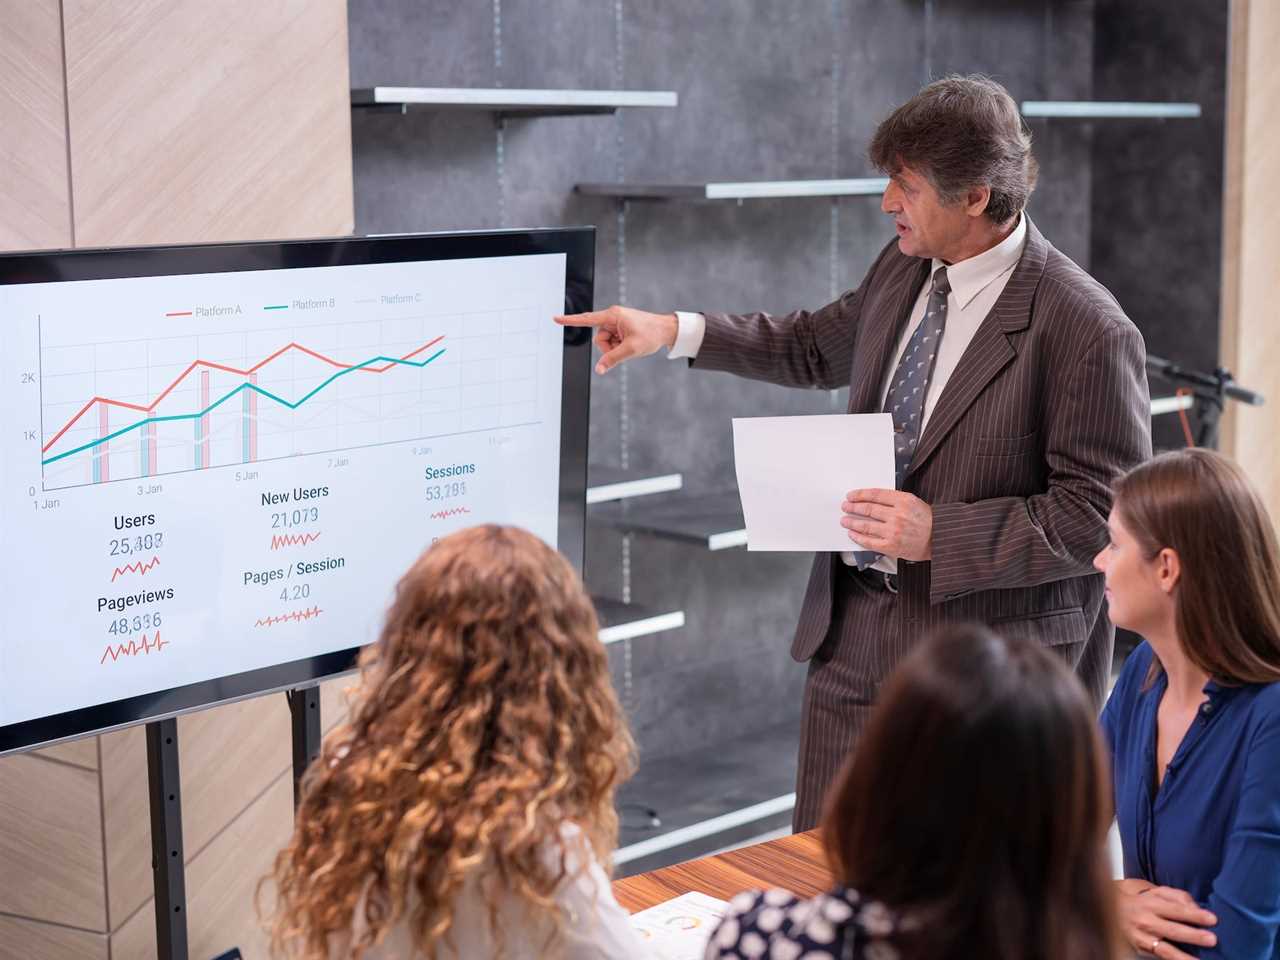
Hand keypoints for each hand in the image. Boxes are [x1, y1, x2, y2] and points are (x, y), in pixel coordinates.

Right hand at [554, 305, 677, 373]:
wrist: (666, 330)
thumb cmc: (651, 334)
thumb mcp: (631, 349)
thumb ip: (613, 359)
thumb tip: (599, 369)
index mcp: (613, 316)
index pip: (587, 320)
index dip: (570, 321)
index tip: (556, 319)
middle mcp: (612, 317)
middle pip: (599, 339)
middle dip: (609, 348)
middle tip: (625, 347)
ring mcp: (616, 323)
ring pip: (605, 342)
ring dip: (615, 348)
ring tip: (630, 344)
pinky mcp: (619, 329)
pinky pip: (612, 342)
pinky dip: (619, 346)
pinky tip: (631, 343)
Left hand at [841, 489, 932, 560]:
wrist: (940, 539)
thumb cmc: (927, 521)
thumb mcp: (913, 502)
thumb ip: (894, 500)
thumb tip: (871, 499)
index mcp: (904, 501)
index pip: (875, 494)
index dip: (860, 494)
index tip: (851, 495)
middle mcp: (897, 515)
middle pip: (868, 509)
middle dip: (853, 507)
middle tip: (845, 506)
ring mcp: (893, 531)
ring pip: (866, 525)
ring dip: (852, 522)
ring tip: (845, 520)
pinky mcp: (891, 546)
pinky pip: (869, 541)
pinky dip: (858, 537)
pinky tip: (852, 534)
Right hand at [1115, 879, 1216, 958]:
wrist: (1114, 910)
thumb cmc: (1144, 901)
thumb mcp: (1158, 892)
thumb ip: (1179, 897)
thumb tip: (1197, 909)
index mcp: (1152, 904)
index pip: (1176, 910)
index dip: (1195, 915)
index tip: (1213, 919)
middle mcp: (1146, 921)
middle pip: (1172, 930)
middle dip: (1192, 935)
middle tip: (1212, 940)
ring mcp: (1143, 938)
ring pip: (1165, 949)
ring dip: (1184, 957)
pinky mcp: (1141, 950)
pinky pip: (1160, 957)